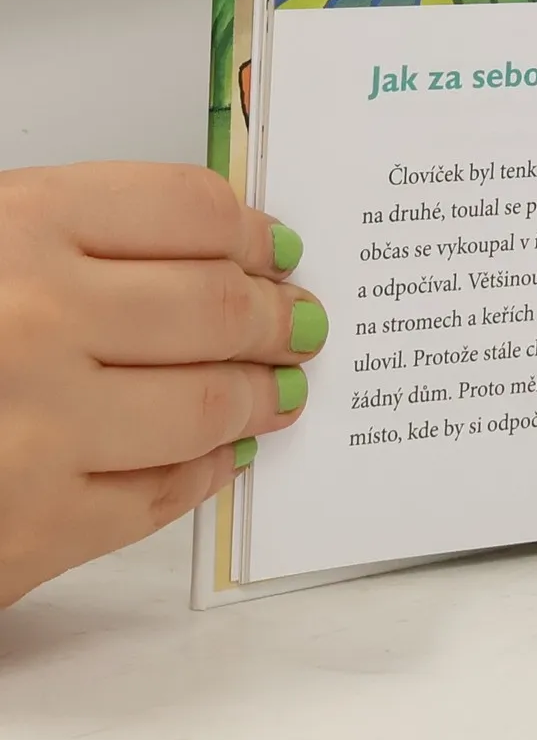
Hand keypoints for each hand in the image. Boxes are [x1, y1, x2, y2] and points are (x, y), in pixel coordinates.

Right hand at [0, 163, 325, 606]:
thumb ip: (78, 237)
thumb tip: (223, 246)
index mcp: (19, 224)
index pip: (193, 209)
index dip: (254, 232)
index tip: (278, 249)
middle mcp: (35, 319)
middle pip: (219, 306)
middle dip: (279, 318)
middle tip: (304, 324)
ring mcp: (37, 429)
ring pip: (206, 405)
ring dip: (261, 397)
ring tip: (281, 390)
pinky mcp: (30, 530)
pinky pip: (157, 496)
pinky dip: (204, 473)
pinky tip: (218, 456)